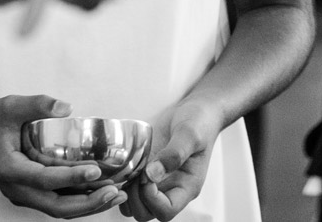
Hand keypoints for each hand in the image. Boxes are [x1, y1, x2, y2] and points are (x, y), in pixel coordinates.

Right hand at [0, 95, 128, 217]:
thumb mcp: (11, 105)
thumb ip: (37, 104)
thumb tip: (66, 107)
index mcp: (9, 170)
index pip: (44, 180)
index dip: (71, 178)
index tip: (96, 171)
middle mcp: (16, 189)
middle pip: (55, 207)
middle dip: (87, 203)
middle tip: (115, 192)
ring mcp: (24, 195)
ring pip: (59, 209)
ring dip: (88, 206)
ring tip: (116, 195)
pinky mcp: (31, 194)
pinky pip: (58, 202)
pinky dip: (80, 201)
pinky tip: (101, 191)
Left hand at [120, 103, 218, 220]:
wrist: (197, 111)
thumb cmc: (200, 123)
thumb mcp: (190, 135)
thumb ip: (174, 154)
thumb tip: (153, 174)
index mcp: (187, 186)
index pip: (166, 211)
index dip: (151, 198)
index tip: (147, 174)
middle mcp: (171, 189)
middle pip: (146, 213)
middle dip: (135, 196)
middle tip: (135, 171)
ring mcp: (157, 182)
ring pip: (134, 204)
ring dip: (126, 191)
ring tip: (128, 167)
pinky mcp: (145, 171)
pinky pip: (129, 188)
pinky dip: (121, 181)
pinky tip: (123, 163)